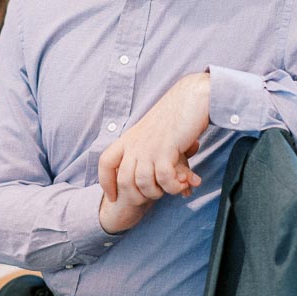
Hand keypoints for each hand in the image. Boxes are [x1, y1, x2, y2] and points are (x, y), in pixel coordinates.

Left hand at [98, 73, 209, 229]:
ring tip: (169, 188)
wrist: (190, 98)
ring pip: (143, 184)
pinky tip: (182, 184)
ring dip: (157, 193)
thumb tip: (152, 177)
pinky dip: (173, 187)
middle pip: (123, 180)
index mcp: (128, 139)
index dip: (106, 183)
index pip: (105, 163)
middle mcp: (134, 144)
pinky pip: (164, 180)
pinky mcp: (166, 150)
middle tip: (153, 196)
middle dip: (136, 196)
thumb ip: (147, 153)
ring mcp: (149, 147)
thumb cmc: (175, 117)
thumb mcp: (152, 134)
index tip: (113, 197)